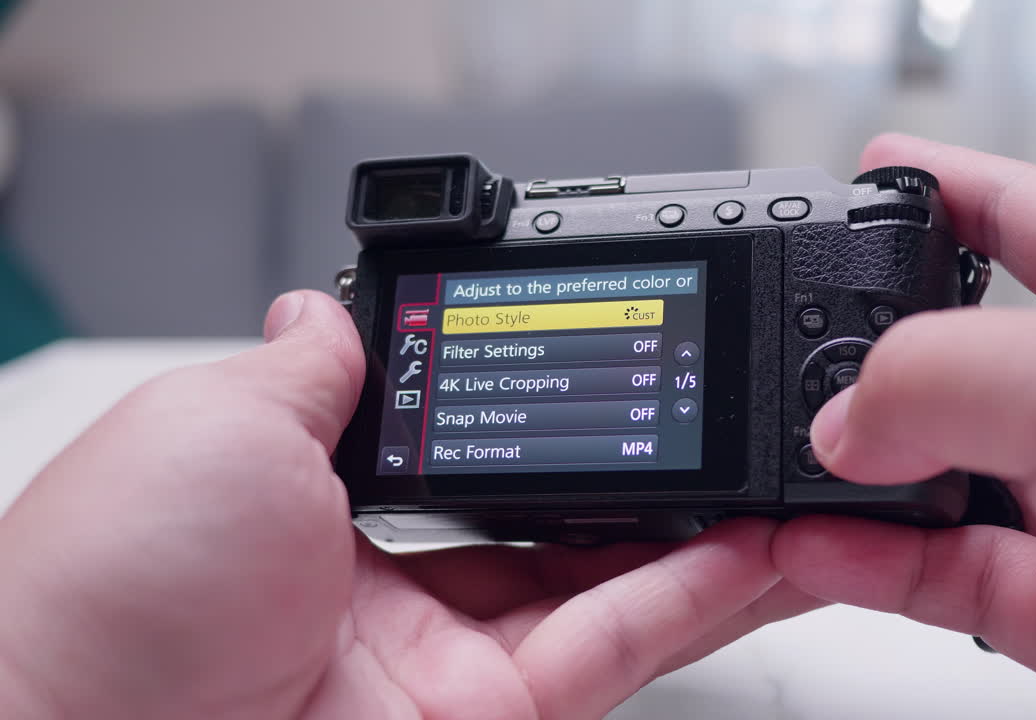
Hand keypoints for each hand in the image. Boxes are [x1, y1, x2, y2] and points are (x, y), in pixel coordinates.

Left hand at [0, 291, 819, 719]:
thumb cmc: (110, 585)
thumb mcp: (217, 425)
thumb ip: (308, 371)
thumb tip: (323, 311)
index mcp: (323, 511)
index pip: (471, 452)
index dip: (553, 416)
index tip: (624, 367)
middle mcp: (391, 592)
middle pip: (554, 526)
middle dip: (652, 477)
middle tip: (728, 423)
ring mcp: (445, 661)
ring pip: (606, 590)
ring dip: (704, 537)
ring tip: (778, 474)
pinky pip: (609, 648)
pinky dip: (690, 595)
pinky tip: (753, 542)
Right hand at [773, 134, 1035, 718]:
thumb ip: (947, 376)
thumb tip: (844, 418)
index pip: (1029, 213)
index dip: (943, 187)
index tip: (863, 176)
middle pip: (970, 356)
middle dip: (873, 356)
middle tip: (790, 357)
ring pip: (946, 478)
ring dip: (857, 478)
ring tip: (783, 466)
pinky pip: (952, 573)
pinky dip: (876, 563)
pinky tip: (820, 546)